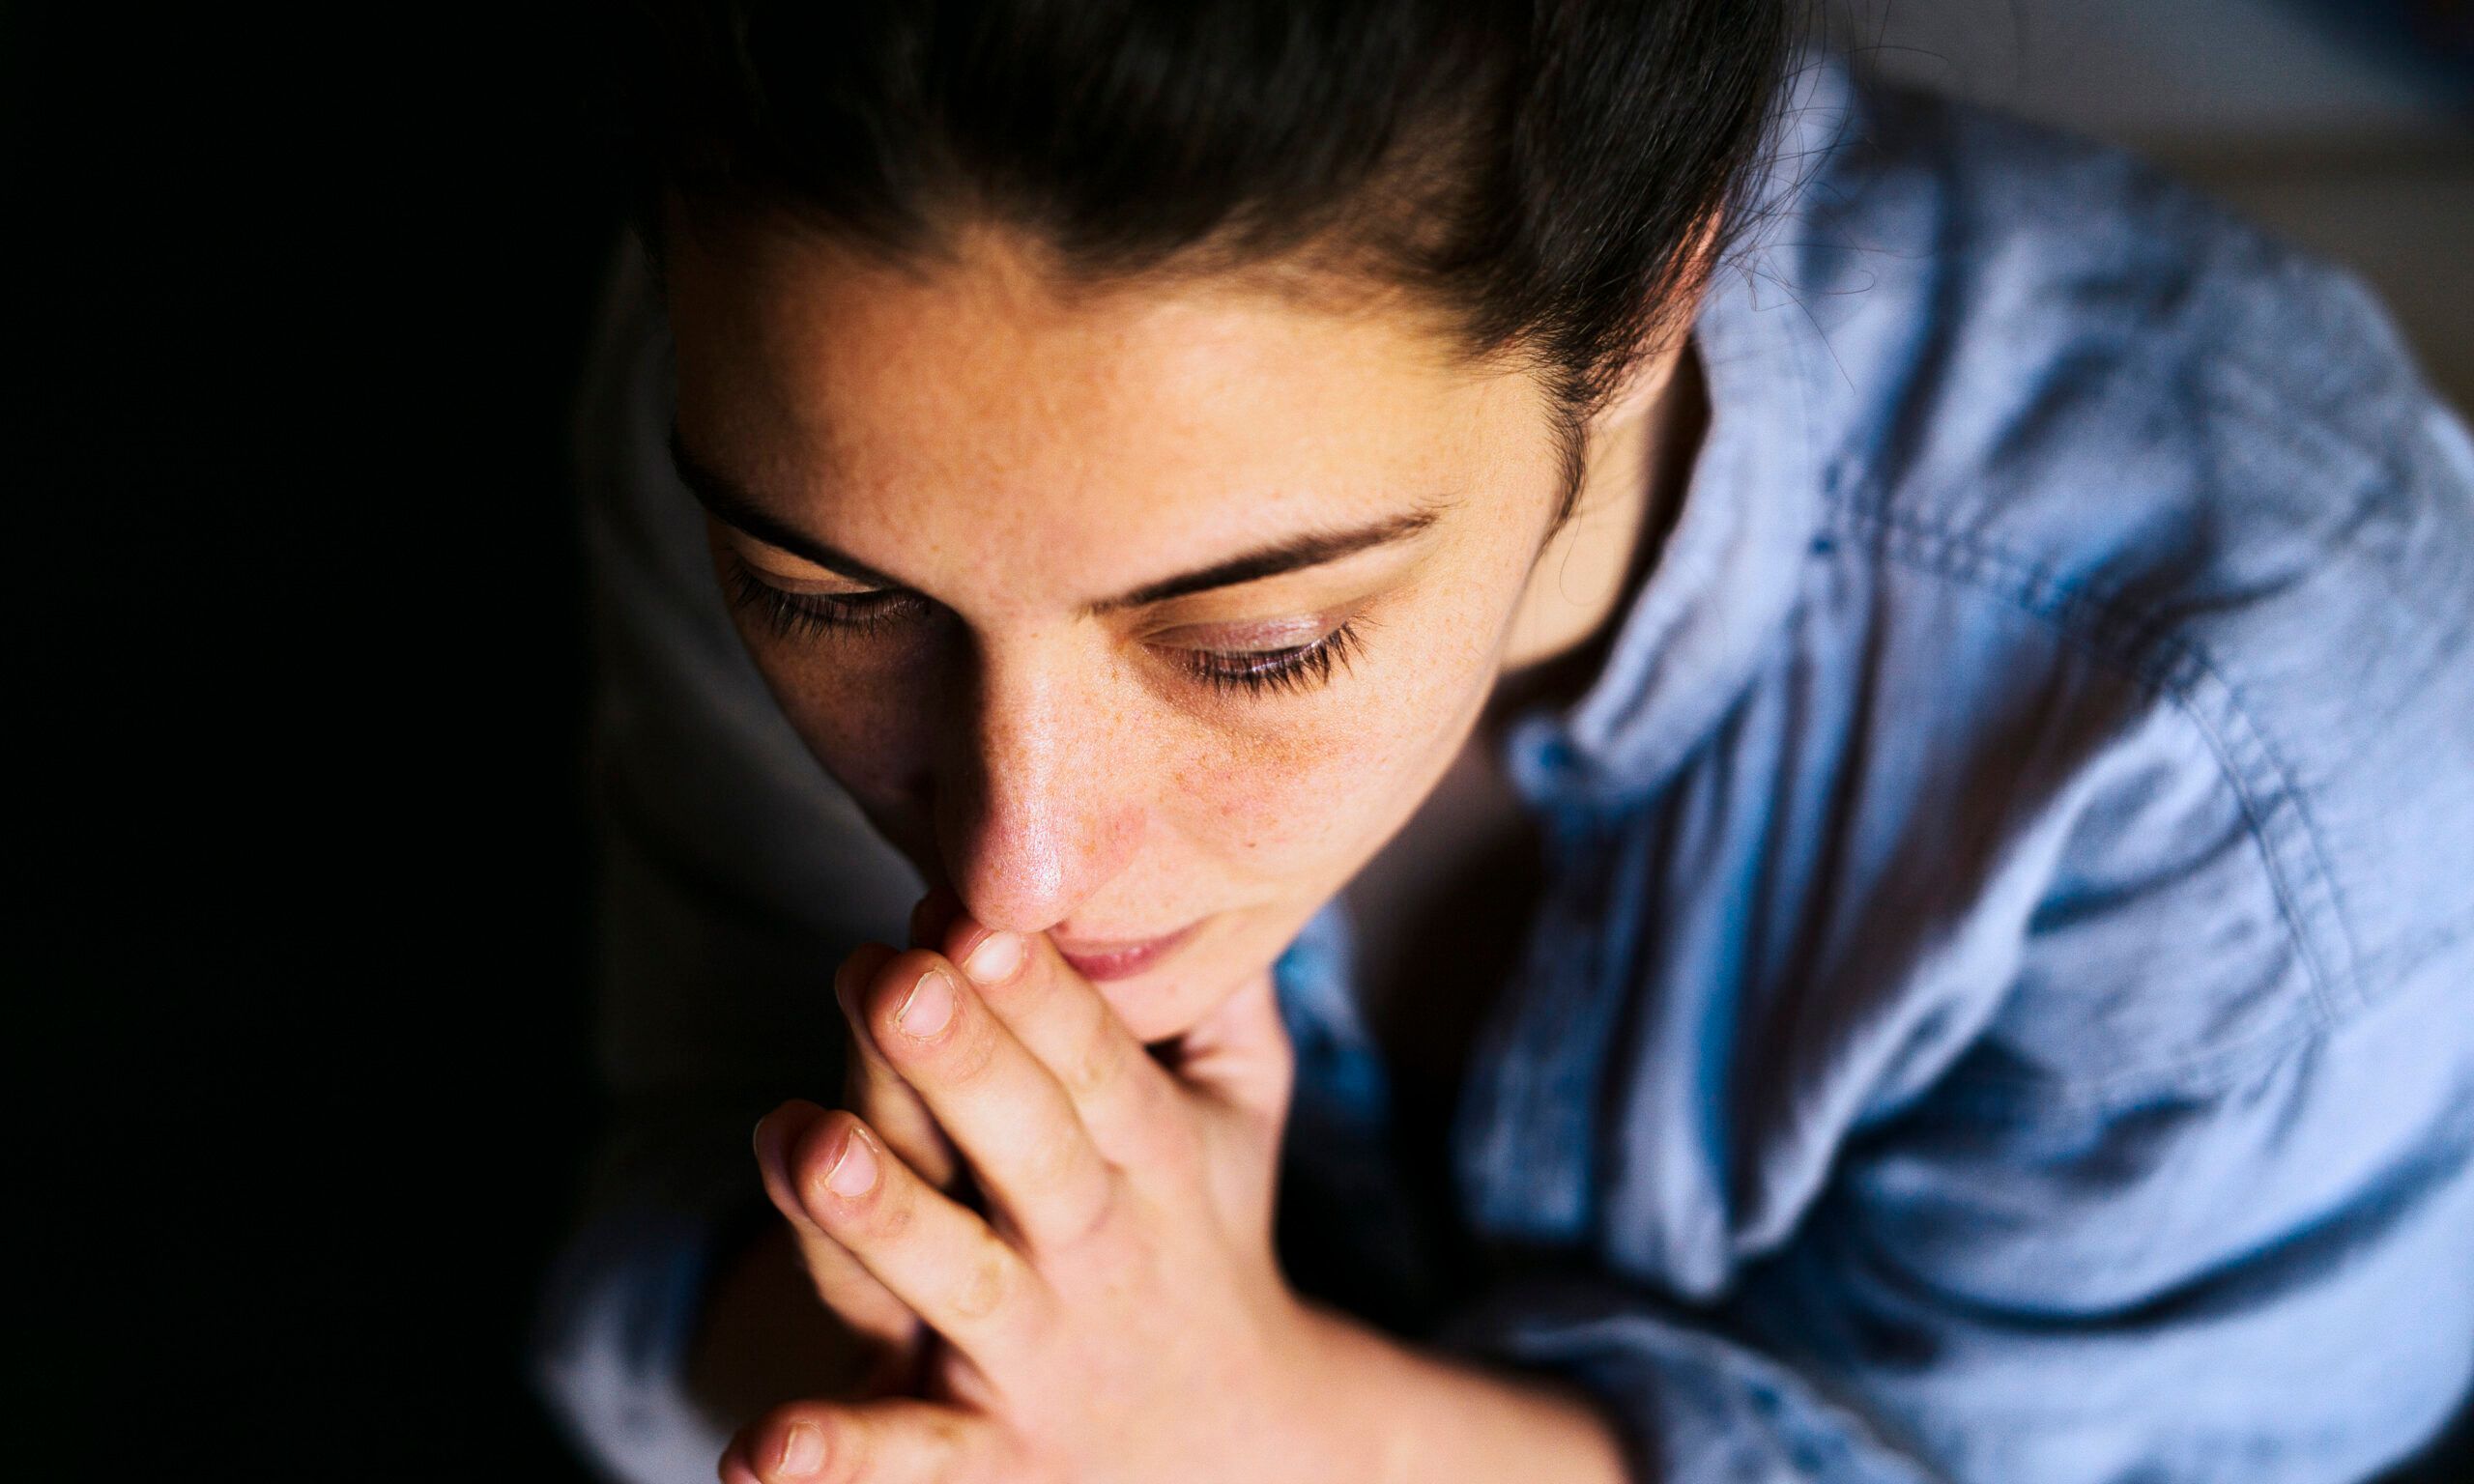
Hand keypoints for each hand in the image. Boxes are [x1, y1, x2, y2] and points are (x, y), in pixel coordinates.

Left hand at [726, 894, 1359, 1483]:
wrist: (1241, 1455)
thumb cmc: (1204, 1237)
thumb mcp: (1241, 1112)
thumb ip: (1222, 990)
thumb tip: (1205, 840)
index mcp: (1158, 1164)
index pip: (1099, 1068)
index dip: (1038, 991)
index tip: (972, 909)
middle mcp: (1099, 1258)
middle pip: (1034, 1157)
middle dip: (965, 1065)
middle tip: (890, 975)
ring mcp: (1033, 1361)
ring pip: (954, 1285)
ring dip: (881, 1222)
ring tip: (801, 1140)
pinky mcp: (979, 1461)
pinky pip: (907, 1463)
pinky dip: (836, 1460)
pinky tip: (757, 1455)